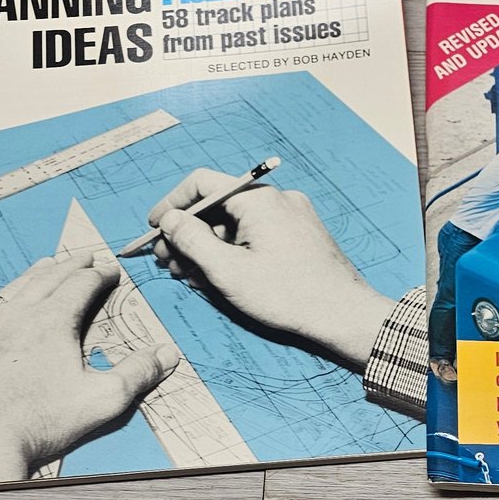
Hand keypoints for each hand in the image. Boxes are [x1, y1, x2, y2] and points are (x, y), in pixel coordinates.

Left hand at [0, 250, 178, 488]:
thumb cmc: (39, 423)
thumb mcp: (101, 401)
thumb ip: (137, 374)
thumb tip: (167, 354)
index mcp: (52, 322)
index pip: (81, 286)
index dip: (99, 275)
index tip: (110, 269)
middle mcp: (15, 315)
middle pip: (46, 280)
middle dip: (69, 266)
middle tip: (83, 257)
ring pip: (8, 291)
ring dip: (29, 276)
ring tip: (43, 265)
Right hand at [150, 169, 391, 370]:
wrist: (345, 315)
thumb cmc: (288, 295)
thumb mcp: (227, 270)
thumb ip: (191, 240)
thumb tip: (170, 220)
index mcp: (258, 198)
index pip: (202, 183)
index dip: (172, 205)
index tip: (154, 229)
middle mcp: (278, 199)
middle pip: (219, 206)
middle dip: (189, 234)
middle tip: (167, 261)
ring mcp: (293, 217)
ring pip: (237, 224)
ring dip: (210, 246)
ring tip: (189, 275)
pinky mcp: (302, 236)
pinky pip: (258, 235)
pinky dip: (235, 251)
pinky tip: (220, 276)